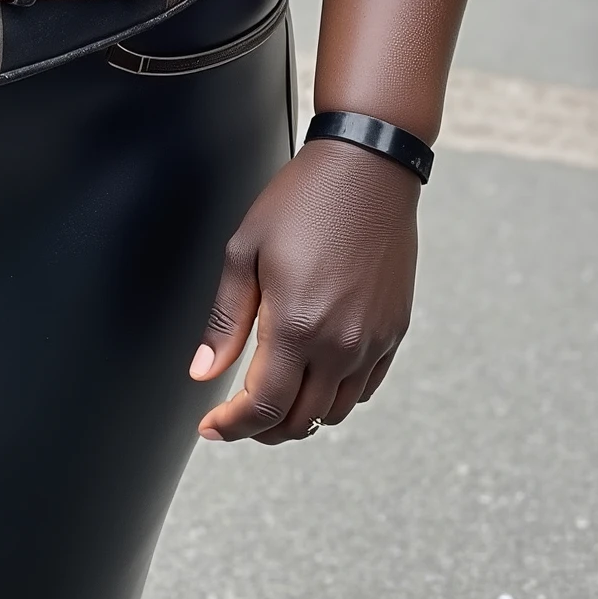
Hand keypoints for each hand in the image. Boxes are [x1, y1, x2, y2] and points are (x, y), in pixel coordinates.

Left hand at [190, 138, 419, 442]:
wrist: (368, 169)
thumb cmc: (302, 201)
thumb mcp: (244, 251)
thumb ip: (224, 320)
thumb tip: (203, 373)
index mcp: (296, 326)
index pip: (263, 407)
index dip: (232, 426)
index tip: (211, 426)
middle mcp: (340, 344)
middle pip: (300, 421)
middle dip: (261, 429)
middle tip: (236, 417)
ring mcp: (372, 341)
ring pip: (334, 412)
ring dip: (300, 417)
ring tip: (273, 400)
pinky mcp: (393, 331)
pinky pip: (364, 389)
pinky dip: (336, 397)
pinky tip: (314, 378)